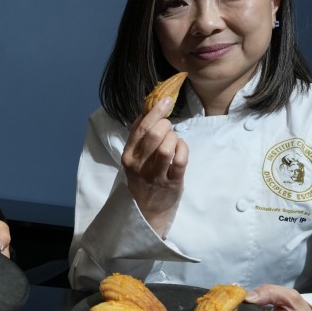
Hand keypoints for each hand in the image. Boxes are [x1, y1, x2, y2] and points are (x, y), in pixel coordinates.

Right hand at [121, 96, 188, 236]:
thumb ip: (140, 134)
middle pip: (153, 135)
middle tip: (169, 126)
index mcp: (128, 155)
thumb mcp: (135, 157)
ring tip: (174, 139)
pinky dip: (183, 148)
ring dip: (174, 137)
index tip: (166, 100)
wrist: (146, 209)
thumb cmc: (142, 177)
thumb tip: (150, 107)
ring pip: (166, 147)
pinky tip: (181, 147)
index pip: (140, 128)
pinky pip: (180, 160)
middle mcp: (139, 165)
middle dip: (165, 124)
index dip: (155, 111)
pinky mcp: (171, 183)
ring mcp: (155, 175)